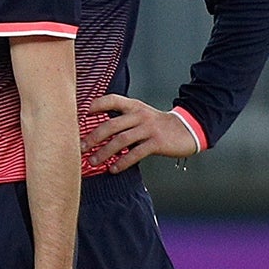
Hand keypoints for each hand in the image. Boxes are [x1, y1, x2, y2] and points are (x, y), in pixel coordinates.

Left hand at [82, 94, 199, 170]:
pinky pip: (136, 153)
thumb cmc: (159, 125)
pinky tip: (113, 168)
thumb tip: (98, 132)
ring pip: (121, 140)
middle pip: (111, 125)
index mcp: (134, 106)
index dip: (96, 105)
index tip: (82, 115)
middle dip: (93, 137)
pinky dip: (123, 162)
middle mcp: (140, 115)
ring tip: (93, 161)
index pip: (112, 100)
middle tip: (81, 148)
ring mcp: (148, 129)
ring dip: (104, 152)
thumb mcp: (141, 116)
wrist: (187, 129)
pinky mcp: (156, 142)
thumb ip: (123, 119)